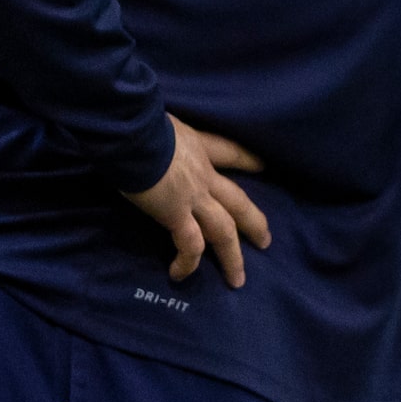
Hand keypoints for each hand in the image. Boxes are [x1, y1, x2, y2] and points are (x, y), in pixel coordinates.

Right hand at [121, 115, 270, 286]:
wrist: (134, 134)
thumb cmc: (141, 123)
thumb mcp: (161, 123)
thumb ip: (162, 134)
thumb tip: (149, 134)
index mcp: (198, 147)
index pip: (229, 152)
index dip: (247, 160)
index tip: (262, 166)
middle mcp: (204, 174)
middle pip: (237, 201)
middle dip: (253, 222)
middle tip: (266, 240)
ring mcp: (194, 196)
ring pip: (223, 230)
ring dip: (232, 256)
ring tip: (237, 278)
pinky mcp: (176, 215)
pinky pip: (189, 245)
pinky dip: (187, 262)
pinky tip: (179, 275)